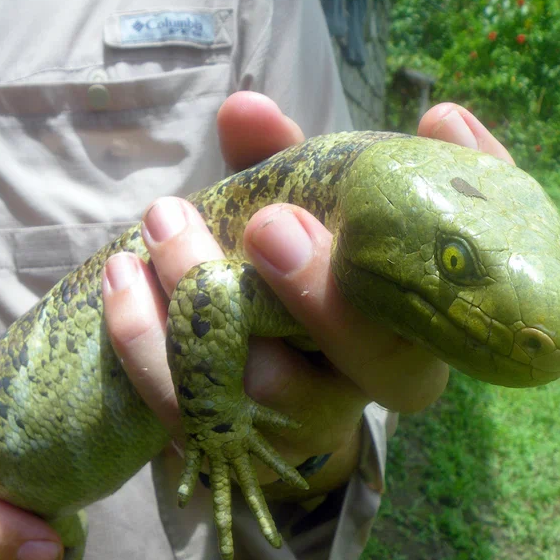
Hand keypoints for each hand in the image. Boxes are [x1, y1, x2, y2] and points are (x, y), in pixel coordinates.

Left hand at [101, 96, 510, 496]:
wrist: (264, 368)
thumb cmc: (297, 273)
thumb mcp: (305, 214)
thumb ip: (286, 164)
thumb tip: (244, 110)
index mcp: (413, 326)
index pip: (438, 313)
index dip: (385, 270)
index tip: (291, 215)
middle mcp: (370, 387)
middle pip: (371, 368)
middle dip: (311, 294)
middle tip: (253, 223)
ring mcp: (304, 428)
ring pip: (265, 392)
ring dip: (201, 308)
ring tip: (155, 230)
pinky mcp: (238, 449)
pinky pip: (191, 415)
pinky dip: (146, 345)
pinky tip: (121, 280)